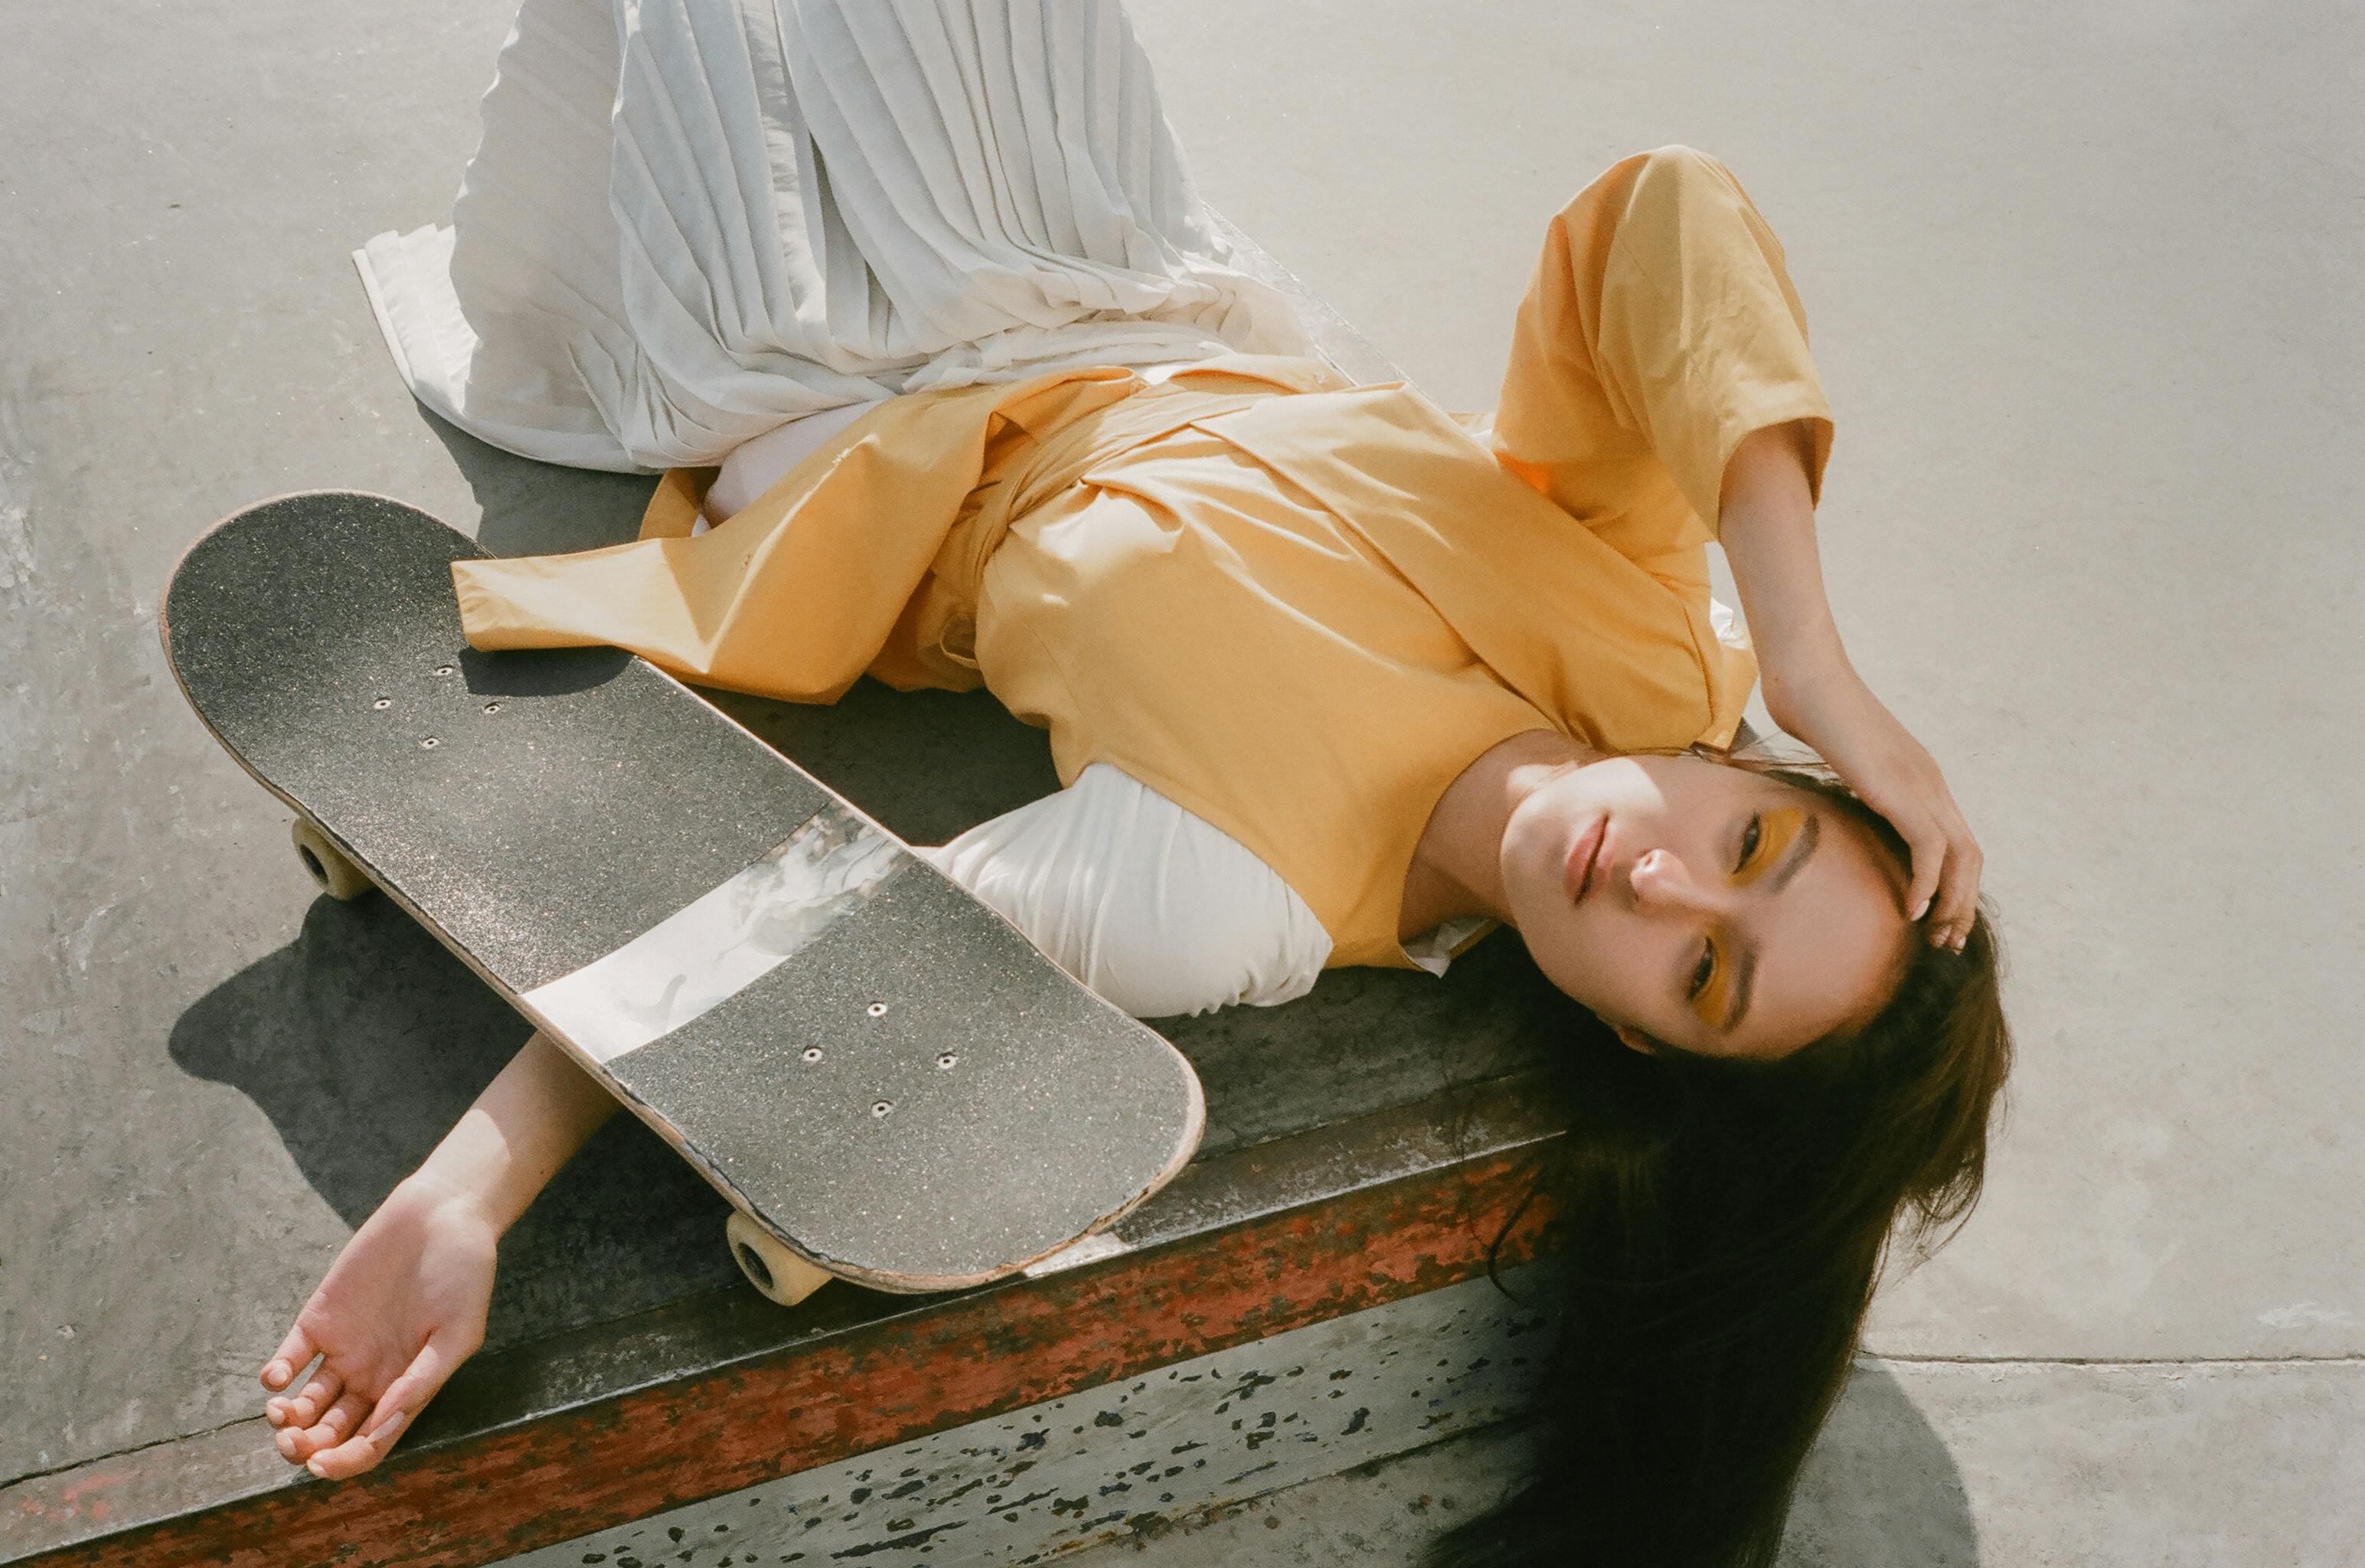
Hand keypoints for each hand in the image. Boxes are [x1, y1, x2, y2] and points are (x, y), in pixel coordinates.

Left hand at [258, 1175, 497, 1479]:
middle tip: (294, 1444)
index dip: (344, 1463)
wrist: (442, 1213)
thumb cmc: (464, 1273)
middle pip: (329, 1431)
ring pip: (304, 1403)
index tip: (322, 1466)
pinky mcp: (319, 1318)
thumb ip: (422, 1379)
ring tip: (282, 1412)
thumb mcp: (458, 1331)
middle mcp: (370, 1375)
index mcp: (406, 1386)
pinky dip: (276, 1374)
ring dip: (287, 1420)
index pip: (369, 1443)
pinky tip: (276, 1378)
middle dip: (306, 1448)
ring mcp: (343, 1348)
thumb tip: (383, 1425)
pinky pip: (290, 1357)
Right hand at [1762, 662, 1980, 948]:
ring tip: (1933, 935)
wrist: (1806, 675)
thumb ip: (1846, 786)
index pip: (1956, 842)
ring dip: (1953, 902)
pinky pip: (1930, 846)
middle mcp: (1930, 783)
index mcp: (1919, 779)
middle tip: (1944, 941)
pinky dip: (1928, 882)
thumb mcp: (1837, 762)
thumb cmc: (1810, 710)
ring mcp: (1919, 784)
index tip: (1933, 920)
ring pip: (1962, 857)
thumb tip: (1829, 813)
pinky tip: (1911, 907)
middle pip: (1971, 856)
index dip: (1954, 886)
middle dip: (1963, 904)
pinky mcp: (1898, 788)